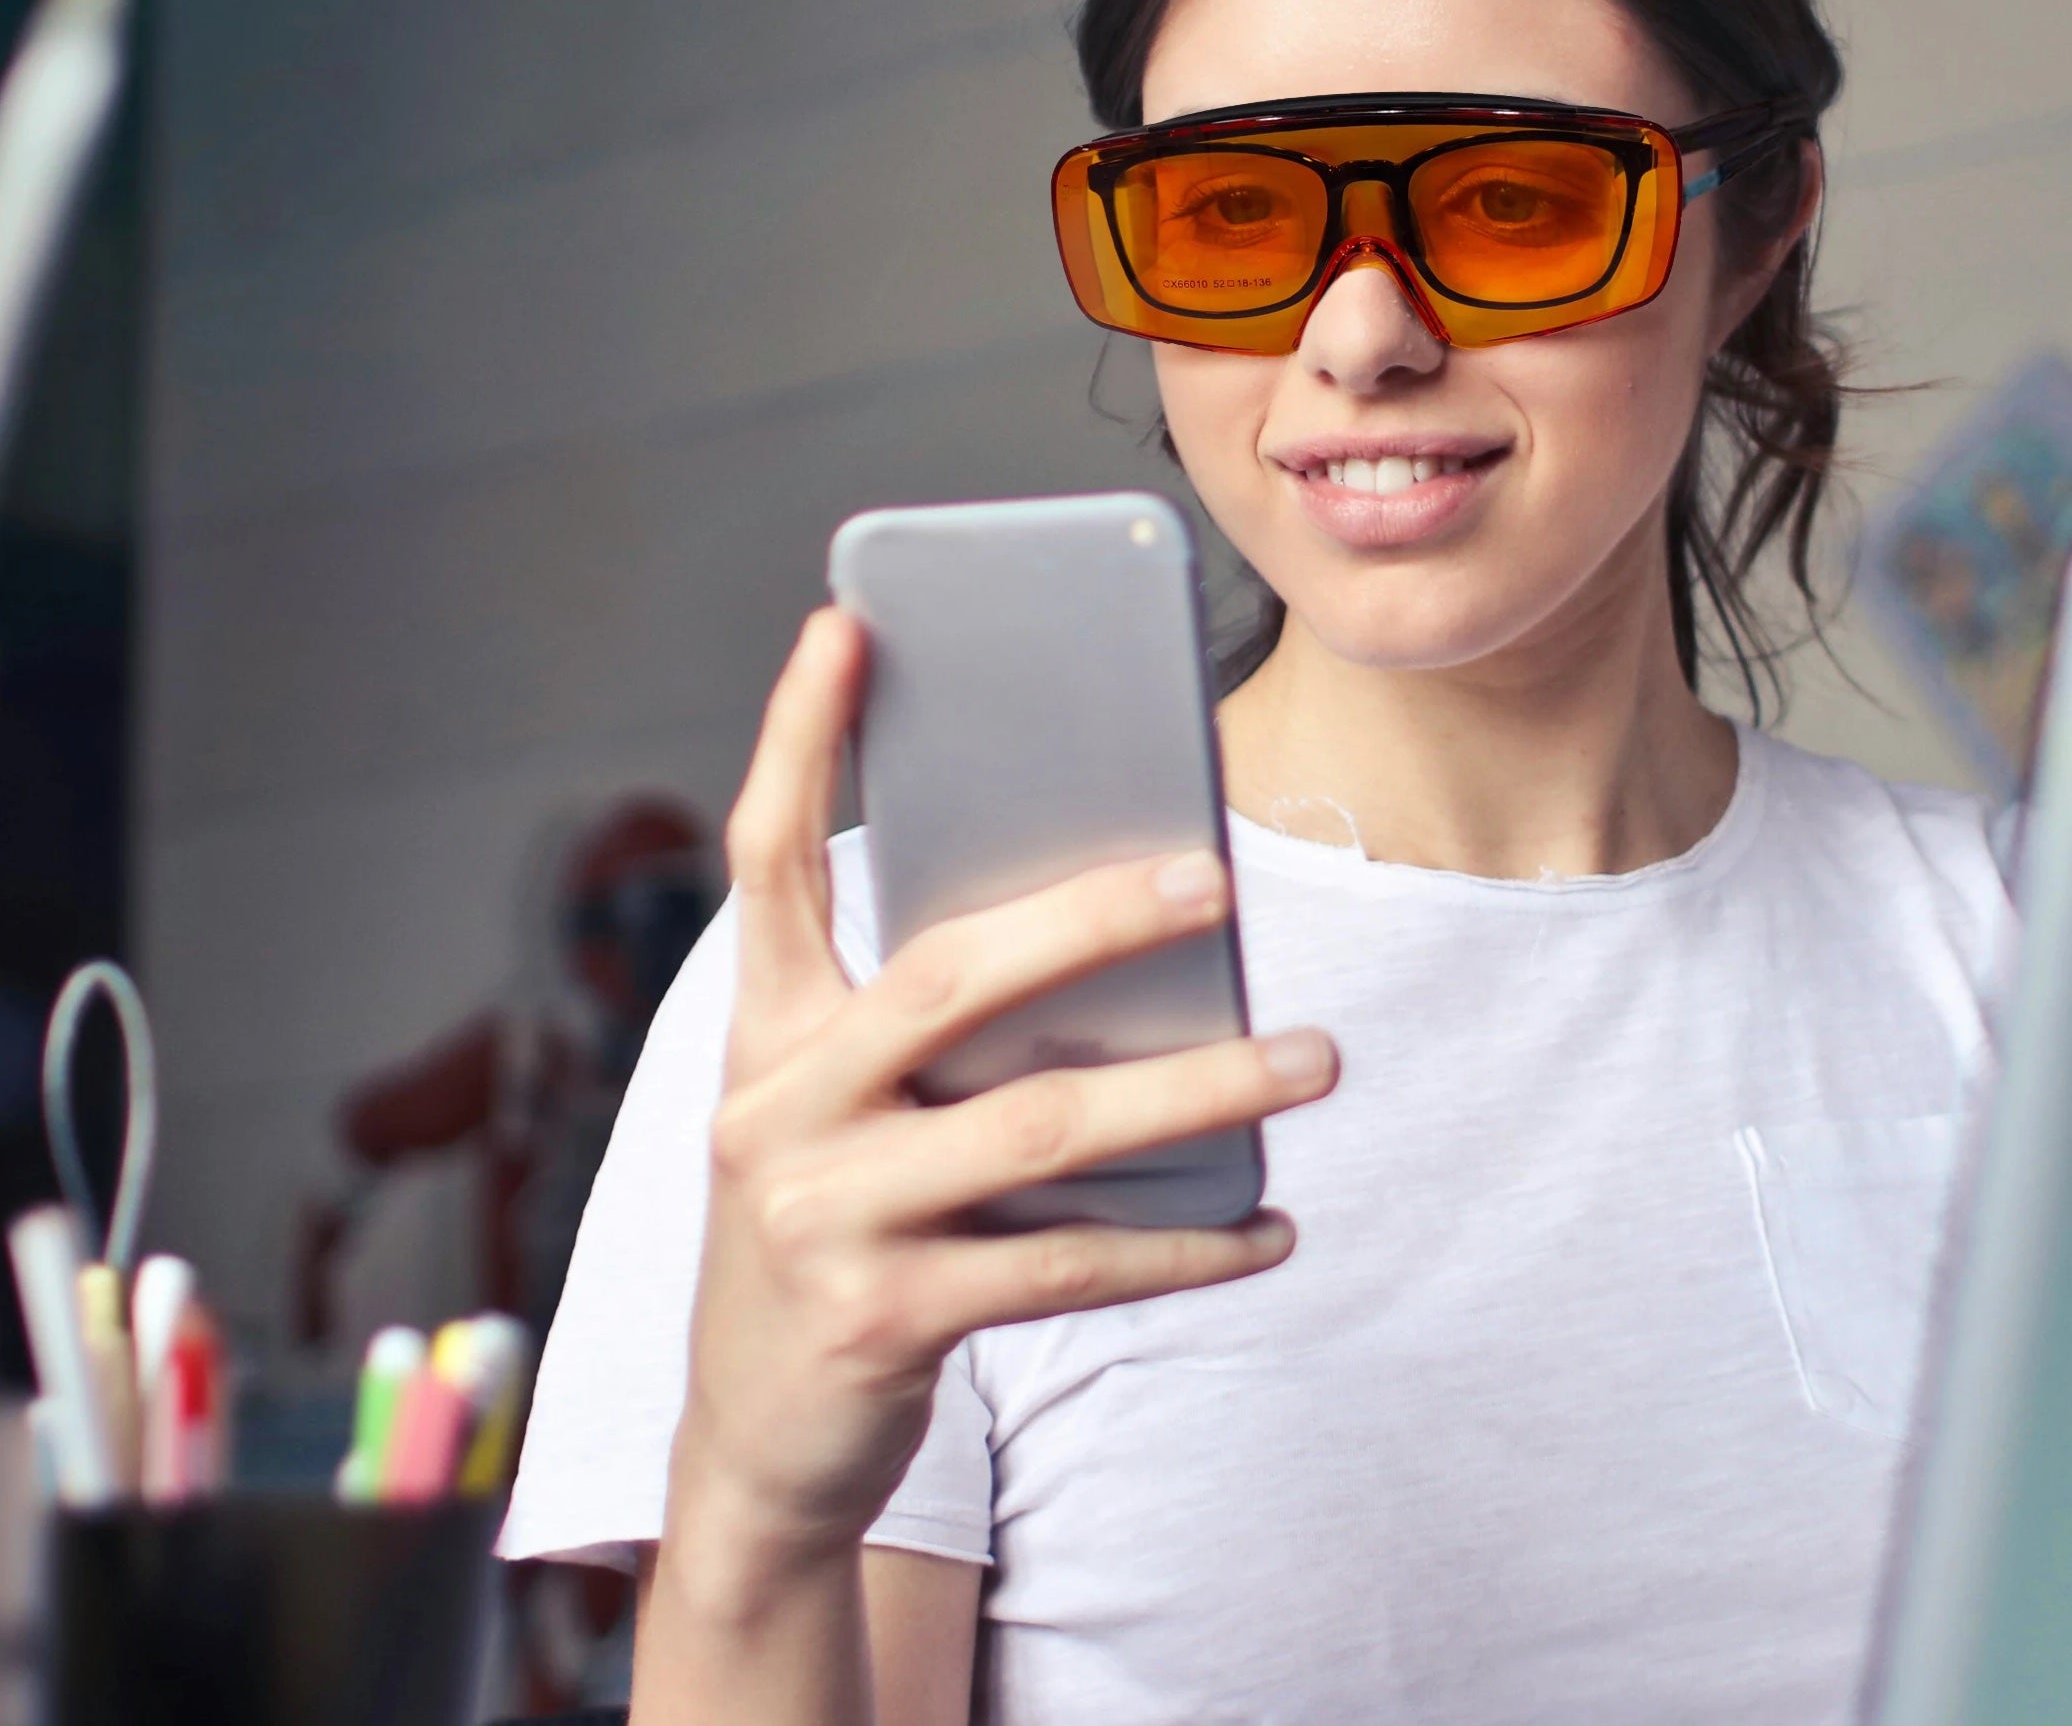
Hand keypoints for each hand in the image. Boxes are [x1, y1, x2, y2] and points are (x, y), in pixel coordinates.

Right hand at [664, 608, 1336, 1590]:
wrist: (758, 1447)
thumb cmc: (838, 1233)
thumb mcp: (845, 1116)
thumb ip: (934, 1028)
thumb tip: (1123, 931)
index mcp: (763, 1034)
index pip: (766, 859)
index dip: (795, 736)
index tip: (846, 623)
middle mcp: (775, 1110)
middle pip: (947, 977)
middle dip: (1087, 917)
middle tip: (1214, 876)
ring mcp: (823, 1218)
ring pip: (1041, 1125)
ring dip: (1196, 1090)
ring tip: (1313, 1056)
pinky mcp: (885, 1319)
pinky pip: (1071, 1264)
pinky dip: (1186, 1247)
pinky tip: (1271, 1228)